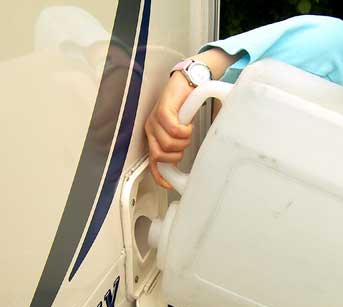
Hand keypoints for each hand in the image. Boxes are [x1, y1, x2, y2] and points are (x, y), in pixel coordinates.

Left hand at [144, 71, 193, 188]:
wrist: (188, 83)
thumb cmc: (186, 106)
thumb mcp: (180, 131)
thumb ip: (178, 145)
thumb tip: (182, 161)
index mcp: (153, 137)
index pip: (152, 162)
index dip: (159, 176)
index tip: (169, 185)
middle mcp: (151, 130)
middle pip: (161, 156)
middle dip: (177, 154)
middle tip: (185, 142)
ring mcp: (154, 121)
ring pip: (168, 145)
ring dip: (183, 141)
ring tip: (187, 131)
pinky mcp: (162, 111)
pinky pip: (174, 130)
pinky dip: (184, 131)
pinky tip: (187, 124)